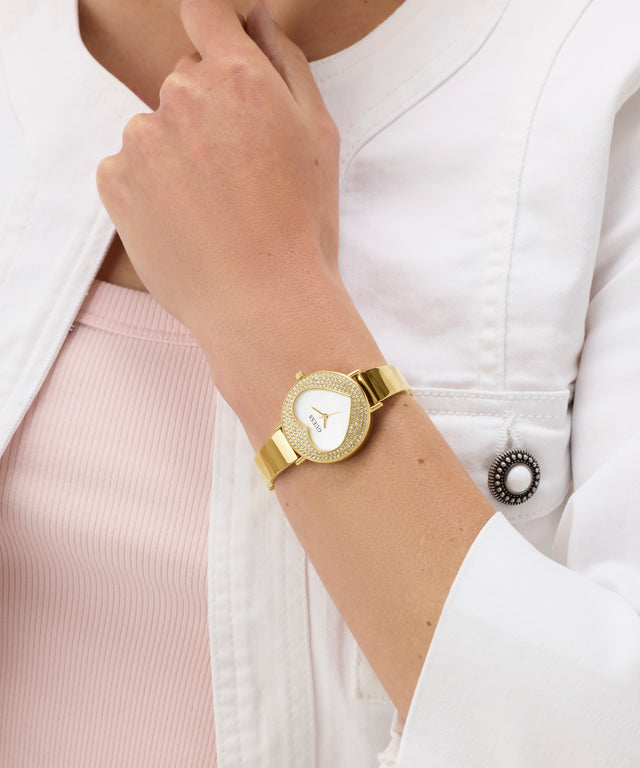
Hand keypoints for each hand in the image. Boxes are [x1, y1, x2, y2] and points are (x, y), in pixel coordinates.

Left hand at [96, 0, 372, 430]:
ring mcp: (141, 138)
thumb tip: (253, 17)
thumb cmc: (303, 225)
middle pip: (184, 80)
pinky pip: (128, 167)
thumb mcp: (320, 135)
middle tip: (236, 172)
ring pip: (155, 128)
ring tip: (211, 209)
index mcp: (239, 77)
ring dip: (176, 154)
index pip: (203, 14)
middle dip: (206, 111)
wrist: (265, 305)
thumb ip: (285, 61)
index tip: (223, 66)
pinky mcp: (114, 180)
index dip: (213, 36)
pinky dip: (150, 188)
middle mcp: (182, 95)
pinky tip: (184, 223)